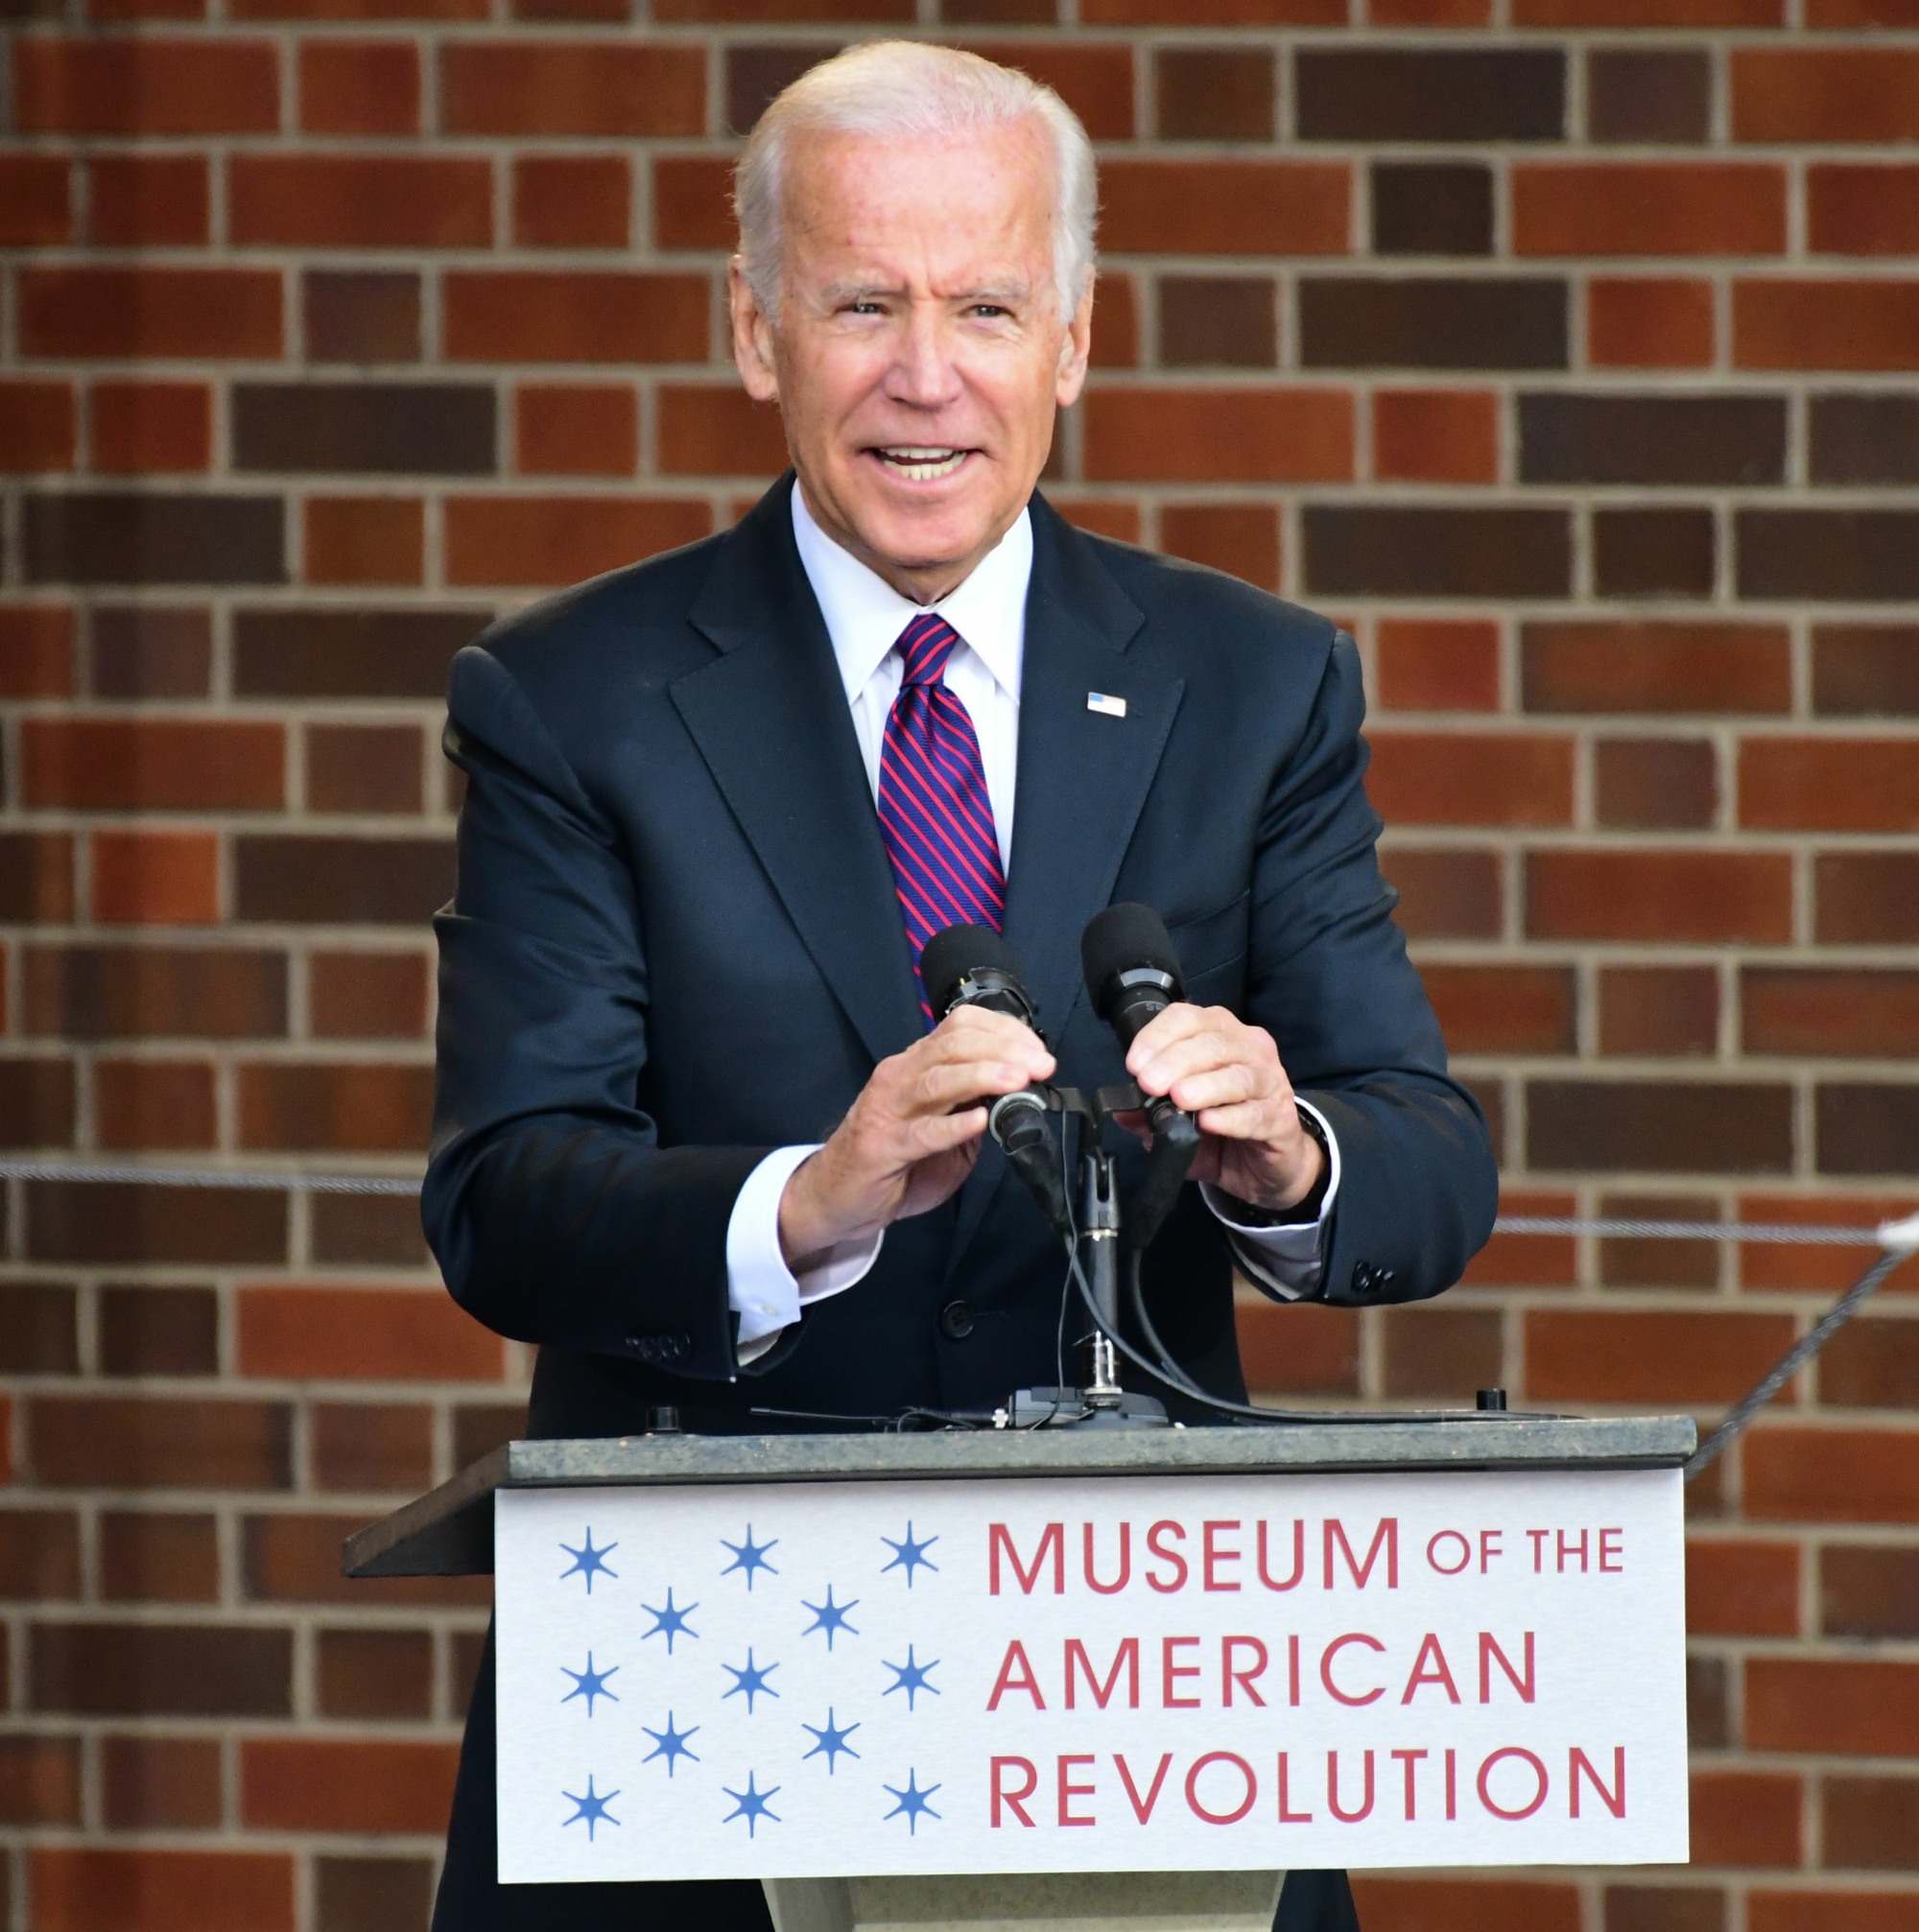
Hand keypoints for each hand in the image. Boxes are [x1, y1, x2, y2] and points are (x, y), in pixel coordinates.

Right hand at [778, 1007, 1055, 1270]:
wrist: (838, 1196)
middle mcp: (900, 1076)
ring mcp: (887, 1109)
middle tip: (1040, 1066)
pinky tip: (978, 1121)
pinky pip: (921, 1133)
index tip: (1038, 1050)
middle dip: (1004, 1050)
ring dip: (982, 1075)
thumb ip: (975, 1106)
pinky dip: (952, 1125)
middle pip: (954, 1045)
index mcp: (917, 1064)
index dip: (1004, 1031)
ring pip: (937, 1078)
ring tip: (1017, 1080)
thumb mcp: (943, 1126)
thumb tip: (1021, 1092)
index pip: (961, 1026)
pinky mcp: (881, 1147)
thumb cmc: (893, 1158)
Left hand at [1123, 1004, 1323, 1212]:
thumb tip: (1123, 1112)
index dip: (1158, 1036)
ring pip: (1238, 1076)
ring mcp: (1270, 1082)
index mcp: (1220, 1035)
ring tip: (1179, 1098)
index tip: (1134, 1064)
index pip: (1188, 1018)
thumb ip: (1150, 1113)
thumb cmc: (1222, 1127)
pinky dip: (1230, 1117)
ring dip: (1205, 1085)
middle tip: (1150, 1083)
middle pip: (1212, 1044)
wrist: (1266, 1165)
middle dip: (1176, 1061)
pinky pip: (1256, 1114)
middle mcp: (1249, 1049)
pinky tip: (1209, 1122)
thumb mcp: (1178, 1120)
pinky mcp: (1281, 1118)